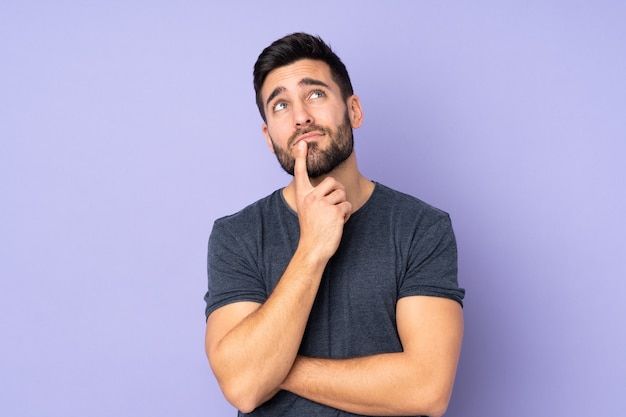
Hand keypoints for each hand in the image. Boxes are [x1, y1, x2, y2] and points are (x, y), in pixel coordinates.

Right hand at [293, 141, 351, 261]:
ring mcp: (322, 204)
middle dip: (337, 192)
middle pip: (332, 181)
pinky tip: (338, 222)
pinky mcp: (334, 212)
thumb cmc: (312, 229)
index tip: (301, 143)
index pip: (300, 173)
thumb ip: (314, 196)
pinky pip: (347, 204)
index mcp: (302, 195)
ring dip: (342, 205)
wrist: (313, 248)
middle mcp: (310, 197)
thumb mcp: (307, 209)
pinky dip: (346, 213)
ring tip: (333, 217)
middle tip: (333, 206)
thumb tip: (332, 185)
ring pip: (342, 193)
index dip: (300, 157)